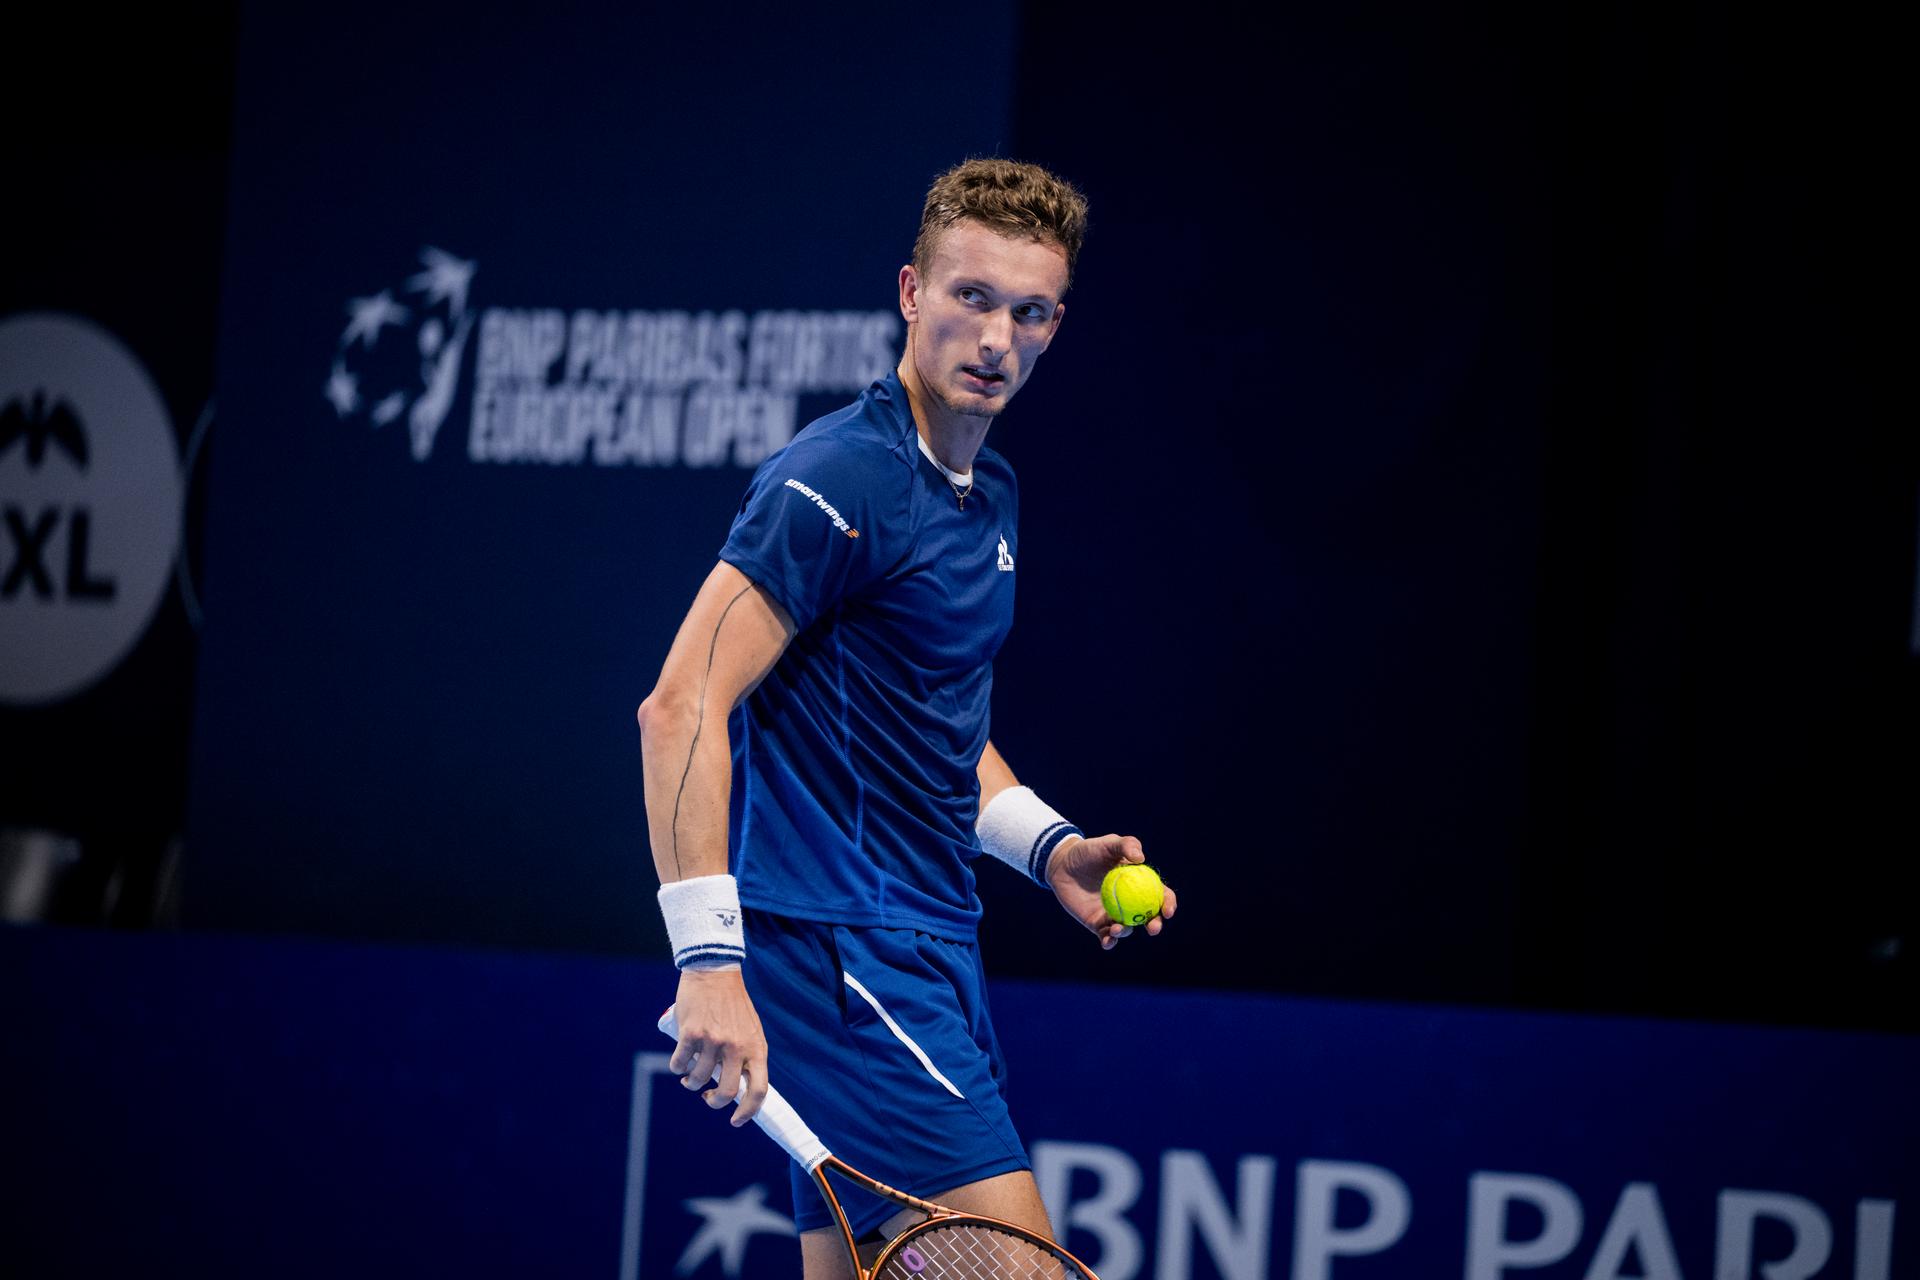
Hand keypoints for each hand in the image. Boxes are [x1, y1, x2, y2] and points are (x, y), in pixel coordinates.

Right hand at [669, 967, 769, 1124]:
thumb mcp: (751, 1030)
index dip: (749, 1112)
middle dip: (713, 1102)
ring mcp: (713, 1041)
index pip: (759, 1090)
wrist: (715, 972)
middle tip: (707, 1097)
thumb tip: (738, 1088)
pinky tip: (678, 1064)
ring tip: (689, 1075)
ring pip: (698, 1080)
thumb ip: (747, 1056)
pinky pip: (679, 1063)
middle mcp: (736, 1047)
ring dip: (690, 1083)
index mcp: (756, 1048)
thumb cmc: (734, 1004)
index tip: (736, 1121)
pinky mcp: (691, 1033)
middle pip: (726, 1093)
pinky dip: (677, 1068)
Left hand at [1047, 833, 1177, 950]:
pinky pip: (1106, 936)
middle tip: (1152, 928)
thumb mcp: (1108, 843)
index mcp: (1139, 883)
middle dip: (1155, 925)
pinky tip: (1107, 940)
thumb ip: (1126, 845)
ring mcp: (1114, 914)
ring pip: (1126, 929)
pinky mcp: (1097, 924)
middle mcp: (1130, 901)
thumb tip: (1141, 858)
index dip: (1168, 904)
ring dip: (1126, 932)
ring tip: (1116, 927)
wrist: (1062, 864)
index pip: (1160, 895)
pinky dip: (1109, 941)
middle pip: (1148, 917)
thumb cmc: (1088, 851)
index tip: (1168, 911)